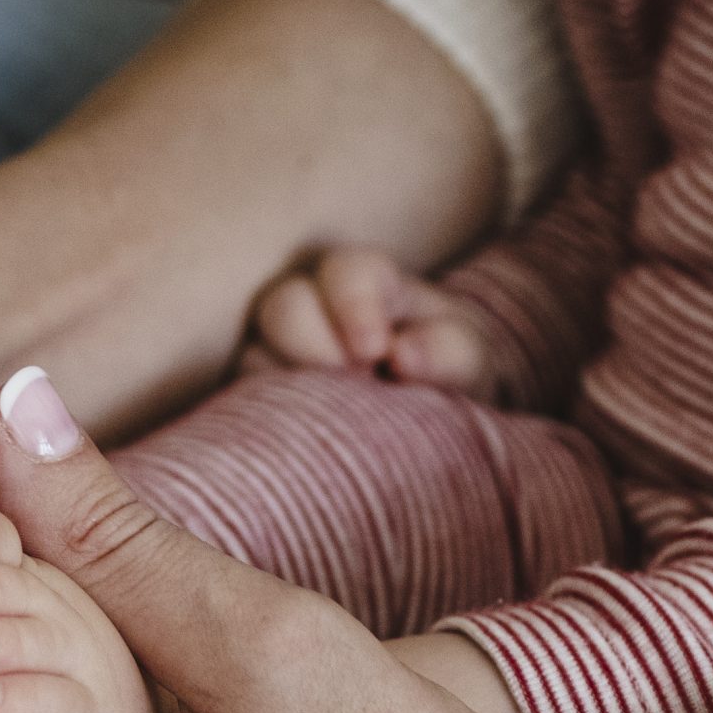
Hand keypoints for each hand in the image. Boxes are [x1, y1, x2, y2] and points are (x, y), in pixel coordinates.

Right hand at [241, 246, 498, 402]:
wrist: (428, 411)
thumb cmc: (445, 371)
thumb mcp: (468, 360)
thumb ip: (450, 352)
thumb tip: (403, 358)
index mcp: (368, 284)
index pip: (348, 272)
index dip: (355, 306)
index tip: (376, 352)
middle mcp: (313, 305)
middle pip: (285, 305)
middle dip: (313, 346)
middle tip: (353, 387)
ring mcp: (278, 349)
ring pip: (254, 354)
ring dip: (290, 387)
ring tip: (332, 420)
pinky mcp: (260, 393)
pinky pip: (245, 400)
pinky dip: (272, 417)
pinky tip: (307, 440)